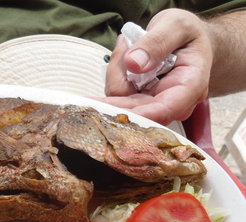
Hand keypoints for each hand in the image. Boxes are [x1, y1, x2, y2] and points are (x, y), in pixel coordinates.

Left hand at [103, 9, 212, 124]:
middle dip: (119, 82)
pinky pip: (117, 97)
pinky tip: (123, 58)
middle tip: (120, 51)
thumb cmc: (187, 34)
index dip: (139, 113)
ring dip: (115, 75)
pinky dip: (114, 76)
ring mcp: (154, 106)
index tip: (113, 108)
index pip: (165, 109)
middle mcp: (172, 103)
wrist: (188, 41)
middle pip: (136, 109)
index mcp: (190, 86)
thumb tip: (133, 63)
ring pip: (122, 104)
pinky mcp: (139, 103)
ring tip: (127, 46)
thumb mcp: (177, 25)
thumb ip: (157, 42)